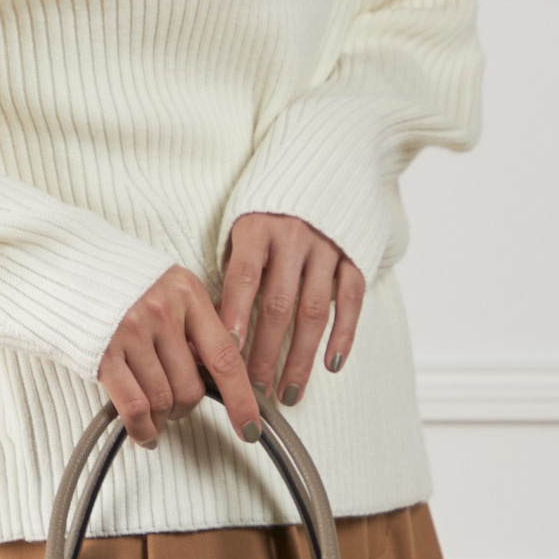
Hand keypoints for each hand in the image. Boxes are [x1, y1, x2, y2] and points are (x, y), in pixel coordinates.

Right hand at [97, 265, 260, 448]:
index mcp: (187, 293)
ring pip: (163, 400)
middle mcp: (162, 310)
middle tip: (175, 407)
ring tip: (155, 415)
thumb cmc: (118, 282)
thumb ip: (193, 326)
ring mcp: (130, 331)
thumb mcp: (167, 288)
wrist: (60, 265)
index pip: (225, 356)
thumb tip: (213, 372)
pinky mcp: (102, 353)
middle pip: (191, 388)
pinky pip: (134, 407)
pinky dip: (142, 429)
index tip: (250, 425)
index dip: (242, 398)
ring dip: (162, 418)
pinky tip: (144, 434)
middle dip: (185, 409)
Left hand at [217, 213, 365, 405]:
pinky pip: (352, 299)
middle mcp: (294, 235)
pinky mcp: (355, 254)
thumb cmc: (266, 214)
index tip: (228, 352)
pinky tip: (331, 364)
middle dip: (265, 352)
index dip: (236, 315)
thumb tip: (203, 331)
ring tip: (289, 391)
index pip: (243, 277)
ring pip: (315, 310)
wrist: (320, 167)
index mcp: (256, 227)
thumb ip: (229, 274)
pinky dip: (344, 334)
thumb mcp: (238, 231)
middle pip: (278, 304)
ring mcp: (327, 246)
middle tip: (254, 390)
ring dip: (301, 356)